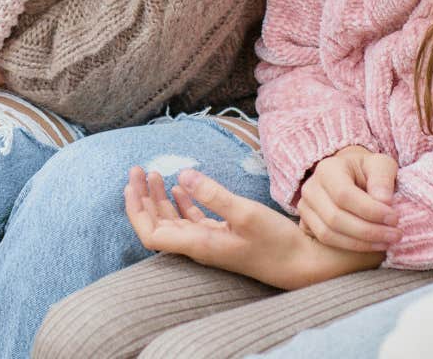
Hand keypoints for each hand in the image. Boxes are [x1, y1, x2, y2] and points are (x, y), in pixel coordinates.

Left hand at [123, 167, 381, 289]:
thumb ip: (213, 194)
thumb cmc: (275, 242)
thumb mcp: (245, 213)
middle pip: (157, 225)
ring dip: (160, 199)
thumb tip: (182, 175)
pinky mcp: (222, 237)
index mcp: (198, 244)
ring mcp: (210, 242)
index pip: (151, 233)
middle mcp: (198, 246)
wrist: (301, 263)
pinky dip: (182, 203)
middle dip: (143, 198)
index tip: (132, 184)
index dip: (136, 210)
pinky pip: (192, 221)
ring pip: (174, 221)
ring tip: (153, 174)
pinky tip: (180, 187)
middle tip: (137, 170)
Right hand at [297, 146, 399, 252]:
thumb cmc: (367, 170)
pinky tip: (374, 244)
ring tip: (387, 241)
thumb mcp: (380, 165)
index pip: (344, 195)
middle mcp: (310, 189)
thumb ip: (383, 178)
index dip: (370, 210)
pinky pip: (327, 242)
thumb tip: (384, 201)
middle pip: (335, 218)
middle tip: (395, 234)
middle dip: (369, 230)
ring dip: (361, 243)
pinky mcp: (307, 224)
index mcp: (327, 169)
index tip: (395, 218)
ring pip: (329, 234)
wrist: (351, 176)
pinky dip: (352, 247)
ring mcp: (305, 208)